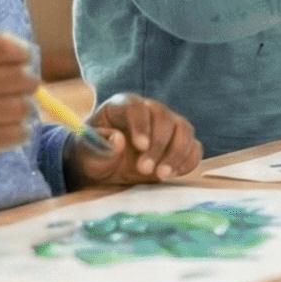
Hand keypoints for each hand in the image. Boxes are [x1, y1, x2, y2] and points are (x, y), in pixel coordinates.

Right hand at [0, 34, 37, 203]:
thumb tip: (20, 47)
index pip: (5, 47)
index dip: (23, 52)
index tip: (25, 61)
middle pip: (23, 76)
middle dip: (29, 82)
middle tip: (22, 89)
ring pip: (24, 106)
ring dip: (23, 109)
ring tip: (10, 112)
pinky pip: (20, 133)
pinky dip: (21, 131)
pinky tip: (9, 130)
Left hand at [64, 95, 201, 189]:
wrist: (107, 170)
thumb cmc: (95, 156)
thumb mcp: (86, 154)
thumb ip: (98, 146)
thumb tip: (118, 140)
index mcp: (123, 106)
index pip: (136, 106)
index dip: (140, 124)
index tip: (139, 146)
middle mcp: (150, 111)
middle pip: (164, 118)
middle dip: (157, 146)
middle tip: (145, 169)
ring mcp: (169, 126)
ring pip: (184, 130)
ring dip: (177, 153)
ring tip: (162, 175)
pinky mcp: (180, 144)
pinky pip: (194, 148)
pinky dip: (188, 161)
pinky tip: (172, 175)